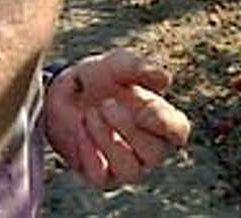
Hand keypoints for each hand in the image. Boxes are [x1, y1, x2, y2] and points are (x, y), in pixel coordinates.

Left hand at [44, 49, 190, 189]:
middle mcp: (149, 148)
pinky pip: (100, 176)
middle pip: (154, 153)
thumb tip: (164, 79)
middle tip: (105, 104)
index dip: (164, 123)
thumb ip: (139, 67)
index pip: (178, 131)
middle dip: (128, 128)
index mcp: (160, 119)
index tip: (143, 109)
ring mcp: (126, 165)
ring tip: (90, 114)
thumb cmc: (99, 78)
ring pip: (129, 169)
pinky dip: (89, 151)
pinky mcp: (101, 177)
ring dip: (107, 139)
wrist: (61, 92)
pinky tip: (80, 129)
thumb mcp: (116, 64)